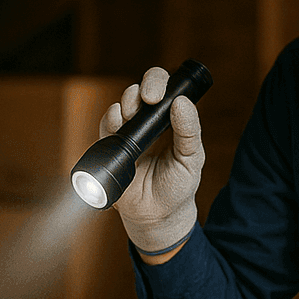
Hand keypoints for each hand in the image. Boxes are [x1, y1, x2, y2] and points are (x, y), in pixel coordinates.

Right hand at [101, 67, 204, 253]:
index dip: (159, 83)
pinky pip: (106, 128)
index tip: (160, 95)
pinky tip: (117, 122)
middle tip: (147, 99)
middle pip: (139, 90)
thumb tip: (182, 102)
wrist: (158, 215)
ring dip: (126, 103)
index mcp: (169, 120)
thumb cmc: (178, 185)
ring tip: (131, 113)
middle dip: (140, 89)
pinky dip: (110, 120)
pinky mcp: (111, 148)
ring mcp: (127, 133)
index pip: (163, 89)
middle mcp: (147, 122)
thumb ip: (190, 131)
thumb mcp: (192, 158)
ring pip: (121, 105)